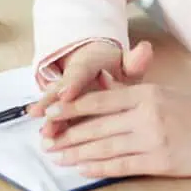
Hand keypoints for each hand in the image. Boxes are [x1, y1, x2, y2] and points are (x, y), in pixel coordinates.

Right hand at [29, 39, 152, 139]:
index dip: (73, 83)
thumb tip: (145, 49)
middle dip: (54, 105)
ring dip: (50, 120)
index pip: (80, 72)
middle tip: (48, 118)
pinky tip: (46, 141)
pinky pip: (55, 116)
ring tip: (45, 135)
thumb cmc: (117, 68)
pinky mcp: (62, 106)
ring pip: (55, 105)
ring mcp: (65, 92)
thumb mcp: (127, 63)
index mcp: (90, 63)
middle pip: (61, 90)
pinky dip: (52, 128)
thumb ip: (135, 60)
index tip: (66, 94)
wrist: (99, 64)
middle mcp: (74, 77)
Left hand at [41, 83, 190, 178]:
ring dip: (77, 153)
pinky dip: (98, 168)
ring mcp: (152, 139)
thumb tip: (100, 93)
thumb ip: (133, 94)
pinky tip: (82, 169)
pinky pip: (121, 165)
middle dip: (67, 134)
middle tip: (46, 141)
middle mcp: (146, 114)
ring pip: (104, 146)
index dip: (71, 108)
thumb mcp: (164, 94)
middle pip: (97, 125)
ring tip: (57, 157)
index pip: (99, 100)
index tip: (50, 115)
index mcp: (146, 94)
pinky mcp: (160, 162)